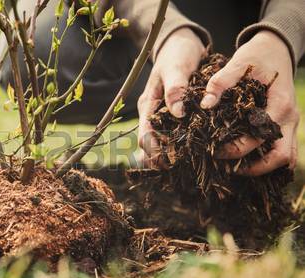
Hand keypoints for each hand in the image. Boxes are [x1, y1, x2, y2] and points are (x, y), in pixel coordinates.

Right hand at [138, 28, 204, 167]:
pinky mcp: (175, 115)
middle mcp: (153, 114)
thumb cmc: (177, 53)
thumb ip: (176, 88)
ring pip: (162, 143)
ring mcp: (163, 115)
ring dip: (171, 156)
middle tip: (181, 171)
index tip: (169, 163)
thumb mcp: (176, 67)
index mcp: (148, 105)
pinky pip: (174, 135)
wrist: (182, 43)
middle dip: (161, 159)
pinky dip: (181, 146)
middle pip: (151, 145)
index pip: (145, 136)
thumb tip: (178, 113)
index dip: (154, 152)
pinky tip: (195, 153)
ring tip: (189, 167)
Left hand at [200, 30, 298, 175]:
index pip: (260, 137)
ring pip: (286, 158)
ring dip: (264, 167)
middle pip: (281, 157)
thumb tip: (205, 104)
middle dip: (254, 168)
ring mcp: (291, 123)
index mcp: (280, 104)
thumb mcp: (237, 64)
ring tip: (236, 169)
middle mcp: (289, 118)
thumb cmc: (257, 56)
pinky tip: (246, 161)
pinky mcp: (286, 125)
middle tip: (228, 168)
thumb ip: (220, 83)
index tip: (215, 151)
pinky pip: (284, 150)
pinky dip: (268, 160)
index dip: (237, 149)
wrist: (276, 48)